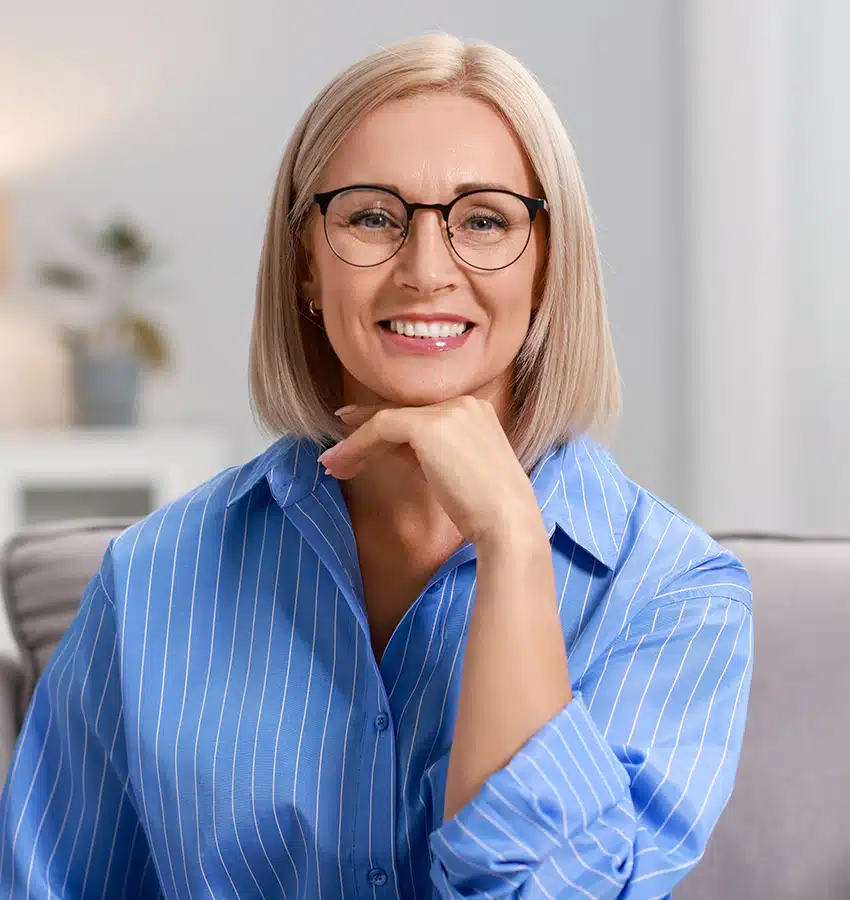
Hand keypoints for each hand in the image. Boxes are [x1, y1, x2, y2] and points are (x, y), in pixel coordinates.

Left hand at [317, 396, 543, 546]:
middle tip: (337, 446)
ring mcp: (447, 411)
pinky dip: (356, 446)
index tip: (357, 430)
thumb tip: (392, 450)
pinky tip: (340, 463)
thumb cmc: (487, 509)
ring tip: (332, 464)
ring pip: (387, 420)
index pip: (420, 413)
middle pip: (402, 412)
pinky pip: (380, 428)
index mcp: (475, 411)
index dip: (384, 421)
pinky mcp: (429, 425)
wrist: (507, 521)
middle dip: (364, 430)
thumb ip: (430, 454)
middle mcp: (463, 403)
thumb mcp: (457, 472)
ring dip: (355, 444)